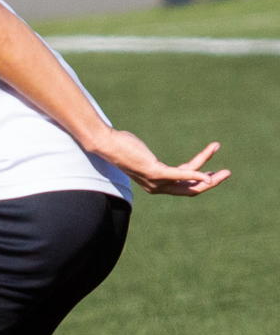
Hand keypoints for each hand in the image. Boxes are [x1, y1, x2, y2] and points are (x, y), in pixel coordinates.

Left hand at [84, 130, 229, 195]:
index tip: (212, 171)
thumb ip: (156, 164)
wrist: (107, 145)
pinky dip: (195, 174)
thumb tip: (158, 162)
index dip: (200, 180)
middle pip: (190, 190)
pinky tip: (207, 172)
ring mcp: (155, 181)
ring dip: (207, 171)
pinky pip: (179, 174)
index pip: (184, 186)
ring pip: (189, 181)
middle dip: (211, 182)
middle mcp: (156, 187)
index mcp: (156, 185)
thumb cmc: (124, 148)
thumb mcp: (144, 158)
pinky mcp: (154, 172)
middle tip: (227, 173)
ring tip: (219, 155)